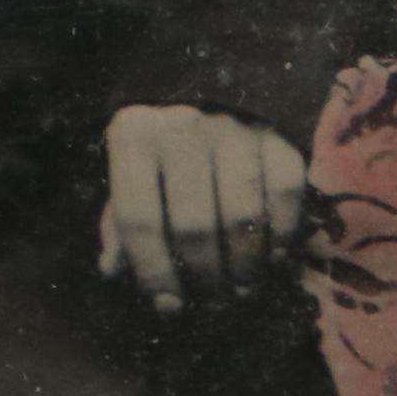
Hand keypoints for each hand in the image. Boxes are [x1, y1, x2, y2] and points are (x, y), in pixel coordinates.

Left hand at [97, 102, 306, 311]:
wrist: (217, 89)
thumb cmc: (163, 152)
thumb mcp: (132, 178)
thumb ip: (121, 222)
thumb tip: (111, 268)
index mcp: (133, 135)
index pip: (138, 218)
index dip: (153, 271)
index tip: (168, 306)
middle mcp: (181, 126)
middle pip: (193, 225)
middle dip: (204, 276)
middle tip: (213, 302)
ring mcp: (234, 127)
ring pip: (242, 217)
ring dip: (245, 266)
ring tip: (241, 291)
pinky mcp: (278, 134)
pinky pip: (285, 196)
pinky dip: (282, 236)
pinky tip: (274, 260)